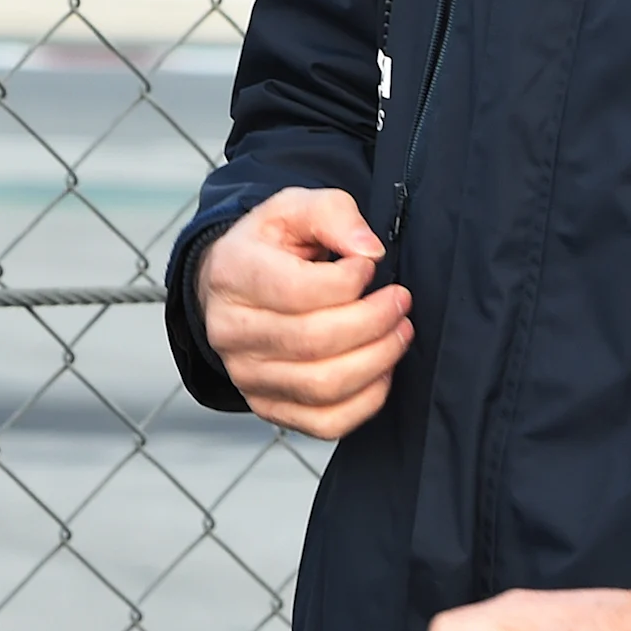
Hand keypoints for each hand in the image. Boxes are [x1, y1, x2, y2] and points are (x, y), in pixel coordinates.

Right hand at [198, 187, 411, 438]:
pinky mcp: (268, 406)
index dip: (350, 280)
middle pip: (314, 341)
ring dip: (378, 360)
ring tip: (399, 332)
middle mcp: (230, 330)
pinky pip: (325, 423)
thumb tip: (369, 250)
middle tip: (400, 301)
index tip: (370, 265)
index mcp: (232, 273)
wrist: (234, 286)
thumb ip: (333, 214)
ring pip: (322, 386)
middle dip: (375, 321)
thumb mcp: (294, 208)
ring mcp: (246, 374)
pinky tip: (381, 370)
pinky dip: (366, 401)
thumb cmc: (270, 247)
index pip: (298, 290)